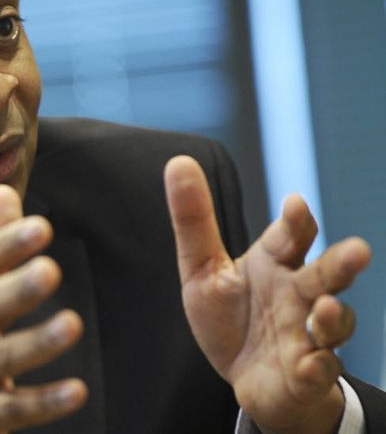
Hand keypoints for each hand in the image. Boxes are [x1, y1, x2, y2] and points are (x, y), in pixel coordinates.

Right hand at [0, 185, 87, 433]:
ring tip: (72, 325)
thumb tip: (3, 191)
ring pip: (1, 359)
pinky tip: (76, 390)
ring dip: (36, 342)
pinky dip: (44, 402)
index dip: (3, 246)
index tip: (39, 226)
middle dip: (16, 289)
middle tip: (50, 270)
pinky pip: (13, 409)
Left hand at [164, 156, 370, 433]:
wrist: (244, 375)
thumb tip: (178, 160)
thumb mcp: (201, 268)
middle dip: (341, 263)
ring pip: (333, 322)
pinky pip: (320, 370)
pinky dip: (319, 367)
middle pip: (324, 274)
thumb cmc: (229, 315)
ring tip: (326, 308)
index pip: (289, 236)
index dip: (295, 221)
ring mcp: (308, 333)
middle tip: (358, 250)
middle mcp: (298, 293)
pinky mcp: (307, 373)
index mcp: (274, 263)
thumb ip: (193, 220)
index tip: (294, 205)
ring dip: (334, 316)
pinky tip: (312, 363)